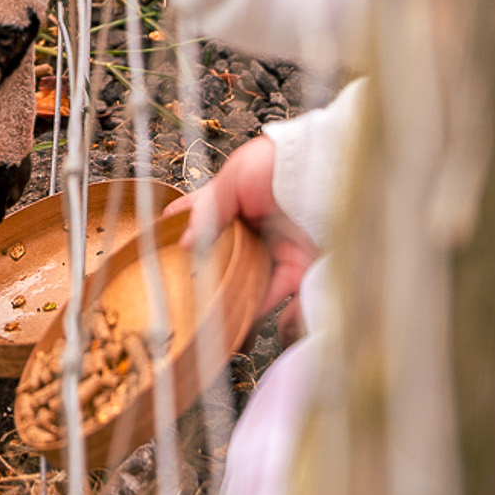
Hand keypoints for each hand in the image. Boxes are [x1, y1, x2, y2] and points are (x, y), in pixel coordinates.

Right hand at [181, 133, 318, 337]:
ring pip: (256, 287)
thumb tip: (185, 242)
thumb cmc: (281, 163)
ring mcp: (282, 250)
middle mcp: (260, 229)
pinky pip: (289, 300)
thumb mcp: (235, 178)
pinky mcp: (305, 268)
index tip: (166, 251)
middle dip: (213, 283)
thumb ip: (209, 210)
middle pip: (231, 262)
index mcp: (240, 203)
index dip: (187, 234)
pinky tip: (263, 331)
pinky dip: (280, 320)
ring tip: (221, 331)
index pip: (207, 220)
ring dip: (240, 307)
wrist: (328, 169)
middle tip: (193, 304)